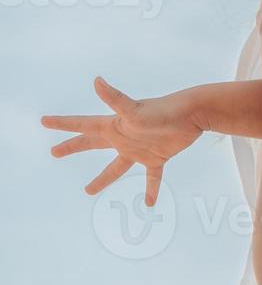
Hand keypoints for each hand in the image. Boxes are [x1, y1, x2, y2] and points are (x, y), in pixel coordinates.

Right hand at [41, 78, 205, 206]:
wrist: (193, 114)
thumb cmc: (164, 110)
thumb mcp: (134, 109)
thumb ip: (115, 98)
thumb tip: (97, 81)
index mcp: (114, 126)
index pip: (82, 124)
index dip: (63, 124)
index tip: (44, 121)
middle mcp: (123, 137)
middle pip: (91, 143)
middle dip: (73, 147)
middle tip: (54, 152)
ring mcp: (139, 149)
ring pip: (116, 167)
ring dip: (102, 179)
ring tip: (88, 190)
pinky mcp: (157, 158)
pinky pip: (152, 178)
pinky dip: (151, 189)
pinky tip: (150, 203)